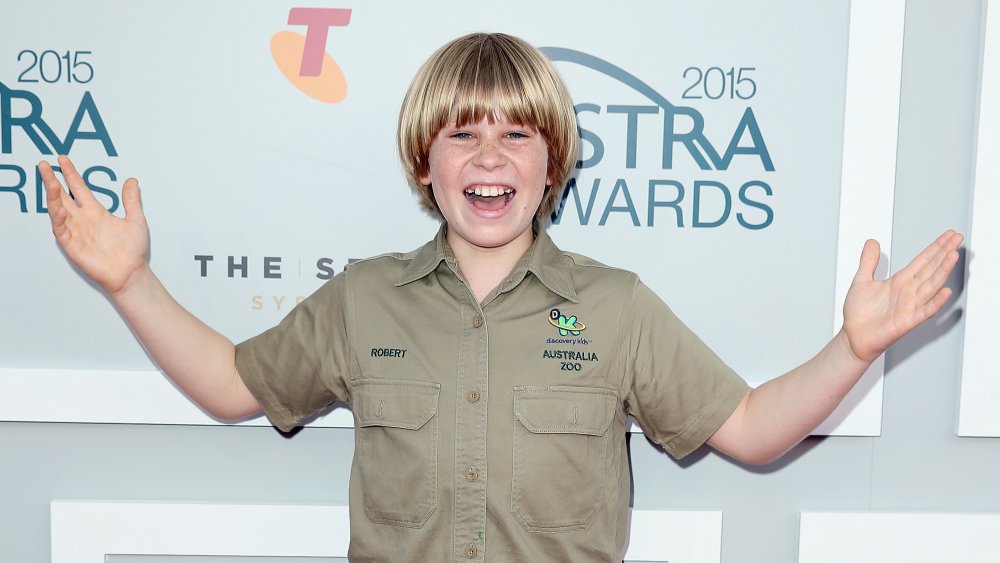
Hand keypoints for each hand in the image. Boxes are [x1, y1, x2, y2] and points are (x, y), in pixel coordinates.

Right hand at [41, 155, 148, 295]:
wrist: (131, 272)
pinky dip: (59, 219)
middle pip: (63, 196)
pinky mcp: (72, 245)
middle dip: (52, 181)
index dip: (71, 174)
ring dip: (53, 197)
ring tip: (51, 182)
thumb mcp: (136, 219)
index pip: (79, 189)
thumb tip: (131, 180)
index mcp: (96, 212)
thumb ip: (131, 200)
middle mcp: (83, 219)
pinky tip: (60, 209)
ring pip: (58, 210)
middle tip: (43, 164)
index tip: (63, 160)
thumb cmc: (133, 250)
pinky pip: (61, 230)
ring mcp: (76, 231)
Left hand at [842, 230, 963, 362]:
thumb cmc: (859, 313)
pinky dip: (935, 302)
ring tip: (953, 255)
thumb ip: (868, 261)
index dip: (935, 247)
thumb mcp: (861, 280)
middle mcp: (908, 292)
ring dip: (942, 271)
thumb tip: (872, 242)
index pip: (922, 261)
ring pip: (930, 286)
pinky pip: (924, 311)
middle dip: (944, 253)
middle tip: (957, 238)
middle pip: (930, 269)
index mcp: (900, 281)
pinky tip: (945, 291)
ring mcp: (909, 306)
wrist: (853, 336)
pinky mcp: (906, 321)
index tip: (948, 235)